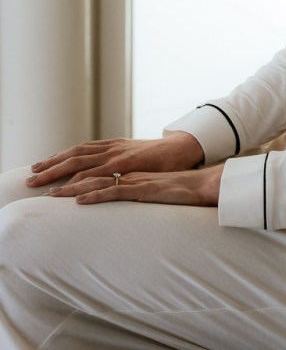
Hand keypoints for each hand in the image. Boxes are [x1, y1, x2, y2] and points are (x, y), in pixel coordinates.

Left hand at [26, 133, 203, 188]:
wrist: (190, 162)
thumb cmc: (166, 165)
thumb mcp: (137, 161)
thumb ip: (119, 165)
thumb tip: (106, 173)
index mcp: (117, 149)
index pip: (82, 151)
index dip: (60, 158)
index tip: (40, 165)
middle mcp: (118, 155)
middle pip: (79, 159)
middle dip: (53, 169)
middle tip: (31, 178)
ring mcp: (127, 168)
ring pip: (90, 174)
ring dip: (66, 183)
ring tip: (46, 194)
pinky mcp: (138, 183)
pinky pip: (111, 189)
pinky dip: (92, 194)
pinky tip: (77, 201)